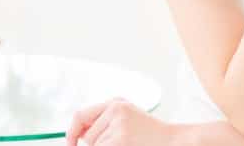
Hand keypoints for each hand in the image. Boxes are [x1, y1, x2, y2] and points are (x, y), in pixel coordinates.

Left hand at [65, 97, 185, 145]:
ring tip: (128, 144)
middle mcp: (115, 109)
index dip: (71, 132)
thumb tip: (77, 136)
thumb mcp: (126, 121)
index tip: (70, 145)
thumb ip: (104, 123)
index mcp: (115, 103)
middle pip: (87, 136)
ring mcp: (118, 123)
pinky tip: (129, 145)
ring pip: (94, 145)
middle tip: (120, 143)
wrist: (173, 140)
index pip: (80, 115)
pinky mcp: (121, 138)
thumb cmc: (149, 136)